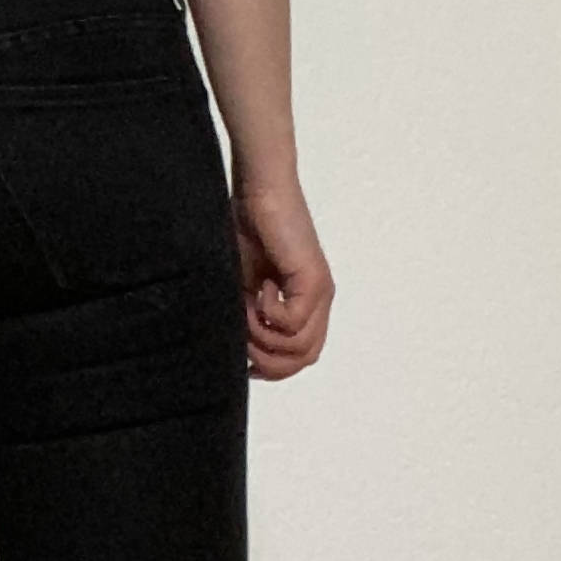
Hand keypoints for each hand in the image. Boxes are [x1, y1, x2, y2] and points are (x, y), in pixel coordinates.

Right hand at [230, 175, 333, 379]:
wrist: (258, 192)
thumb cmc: (247, 231)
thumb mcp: (244, 289)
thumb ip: (250, 320)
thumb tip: (240, 355)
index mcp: (306, 304)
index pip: (301, 356)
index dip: (274, 368)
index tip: (245, 361)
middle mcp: (319, 302)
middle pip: (304, 358)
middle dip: (268, 361)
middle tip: (243, 339)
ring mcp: (319, 292)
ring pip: (299, 346)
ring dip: (265, 337)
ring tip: (248, 308)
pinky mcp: (313, 280)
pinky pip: (292, 322)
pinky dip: (269, 314)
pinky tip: (259, 288)